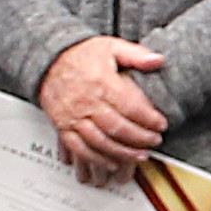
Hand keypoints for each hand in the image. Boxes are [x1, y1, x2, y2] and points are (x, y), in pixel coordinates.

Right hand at [40, 35, 172, 179]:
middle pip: (117, 127)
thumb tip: (158, 60)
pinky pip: (79, 148)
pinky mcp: (62, 127)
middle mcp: (86, 102)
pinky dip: (96, 159)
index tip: (162, 124)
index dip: (149, 118)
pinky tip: (112, 163)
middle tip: (155, 140)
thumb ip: (136, 54)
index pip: (131, 106)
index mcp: (101, 82)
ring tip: (140, 155)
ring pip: (100, 142)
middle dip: (140, 138)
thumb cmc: (81, 54)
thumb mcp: (111, 47)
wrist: (49, 60)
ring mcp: (73, 117)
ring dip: (123, 152)